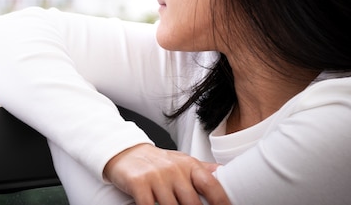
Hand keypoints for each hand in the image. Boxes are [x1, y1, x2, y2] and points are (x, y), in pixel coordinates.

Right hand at [103, 143, 230, 204]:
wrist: (124, 152)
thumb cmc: (155, 161)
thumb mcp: (181, 162)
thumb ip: (203, 170)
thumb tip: (225, 174)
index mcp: (188, 165)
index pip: (211, 186)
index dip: (221, 202)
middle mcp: (174, 169)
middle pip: (192, 203)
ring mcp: (156, 176)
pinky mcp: (138, 183)